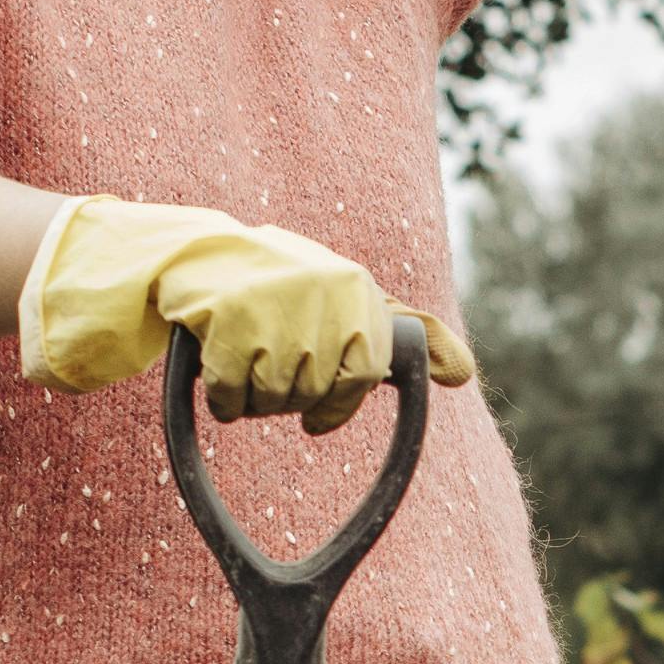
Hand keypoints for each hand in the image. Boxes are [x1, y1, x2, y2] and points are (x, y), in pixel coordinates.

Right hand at [18, 197, 472, 430]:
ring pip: (273, 400)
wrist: (197, 253)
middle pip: (313, 393)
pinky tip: (216, 366)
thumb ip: (408, 332)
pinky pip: (231, 400)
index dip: (336, 401)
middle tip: (268, 358)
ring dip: (253, 397)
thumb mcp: (351, 298)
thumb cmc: (284, 286)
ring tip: (243, 354)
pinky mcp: (226, 320)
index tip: (316, 410)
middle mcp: (323, 291)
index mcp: (357, 289)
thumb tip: (465, 374)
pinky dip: (221, 399)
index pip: (363, 376)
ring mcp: (273, 304)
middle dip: (287, 394)